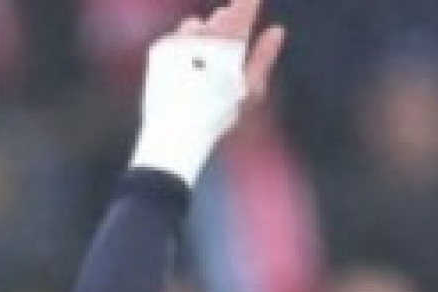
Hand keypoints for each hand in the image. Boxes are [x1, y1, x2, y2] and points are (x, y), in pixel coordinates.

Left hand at [132, 2, 285, 184]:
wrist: (177, 133)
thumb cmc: (218, 116)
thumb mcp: (249, 91)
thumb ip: (263, 57)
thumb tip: (277, 31)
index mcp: (228, 45)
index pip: (242, 12)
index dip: (247, 5)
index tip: (252, 2)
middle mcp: (202, 36)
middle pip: (219, 20)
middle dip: (226, 24)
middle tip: (228, 44)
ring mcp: (179, 40)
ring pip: (196, 26)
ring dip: (203, 36)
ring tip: (205, 64)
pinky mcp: (160, 48)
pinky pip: (176, 40)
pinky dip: (183, 49)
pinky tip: (185, 72)